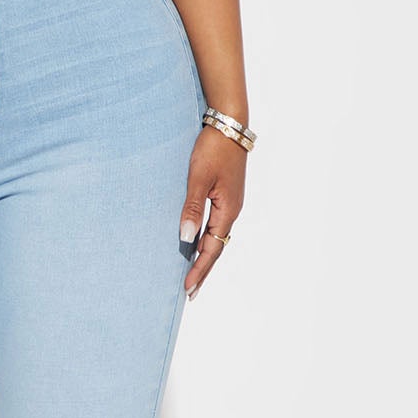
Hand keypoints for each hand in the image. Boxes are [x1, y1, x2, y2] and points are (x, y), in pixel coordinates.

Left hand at [179, 126, 246, 298]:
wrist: (229, 125)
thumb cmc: (213, 148)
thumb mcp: (199, 178)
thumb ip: (192, 207)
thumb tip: (186, 237)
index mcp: (228, 209)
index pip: (212, 248)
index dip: (199, 269)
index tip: (187, 288)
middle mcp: (232, 210)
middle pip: (216, 247)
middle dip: (203, 270)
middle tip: (190, 292)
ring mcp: (229, 203)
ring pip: (216, 237)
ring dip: (204, 256)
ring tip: (192, 275)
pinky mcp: (225, 195)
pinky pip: (215, 224)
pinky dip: (205, 239)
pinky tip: (196, 243)